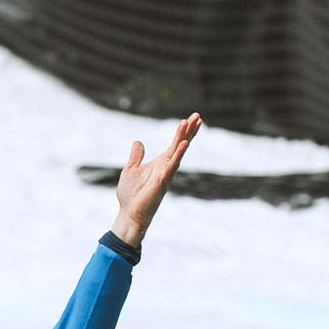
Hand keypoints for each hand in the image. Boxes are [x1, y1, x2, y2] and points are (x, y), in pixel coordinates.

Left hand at [112, 113, 201, 245]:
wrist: (129, 213)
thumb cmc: (131, 195)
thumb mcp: (131, 170)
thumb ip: (136, 156)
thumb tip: (138, 142)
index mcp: (160, 162)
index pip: (175, 144)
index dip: (183, 131)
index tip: (192, 118)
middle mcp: (166, 167)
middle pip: (181, 145)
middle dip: (189, 131)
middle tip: (198, 116)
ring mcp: (166, 174)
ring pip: (178, 152)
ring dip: (184, 138)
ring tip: (191, 123)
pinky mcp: (162, 182)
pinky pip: (172, 166)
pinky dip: (177, 155)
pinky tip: (183, 144)